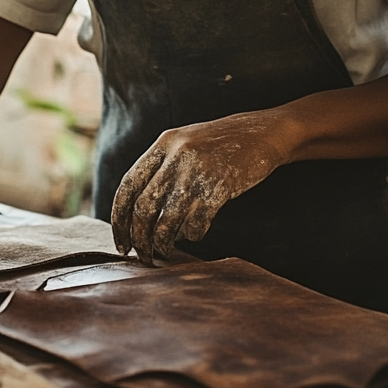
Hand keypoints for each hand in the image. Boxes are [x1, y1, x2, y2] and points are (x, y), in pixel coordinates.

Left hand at [111, 112, 291, 262]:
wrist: (267, 132)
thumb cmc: (222, 145)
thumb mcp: (185, 144)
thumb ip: (161, 170)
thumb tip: (137, 216)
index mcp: (163, 144)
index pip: (128, 187)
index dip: (120, 220)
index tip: (121, 242)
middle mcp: (176, 155)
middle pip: (144, 208)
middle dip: (140, 239)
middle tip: (143, 256)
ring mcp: (198, 171)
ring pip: (166, 221)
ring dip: (163, 243)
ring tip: (165, 252)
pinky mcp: (219, 187)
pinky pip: (196, 223)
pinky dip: (193, 234)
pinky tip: (196, 234)